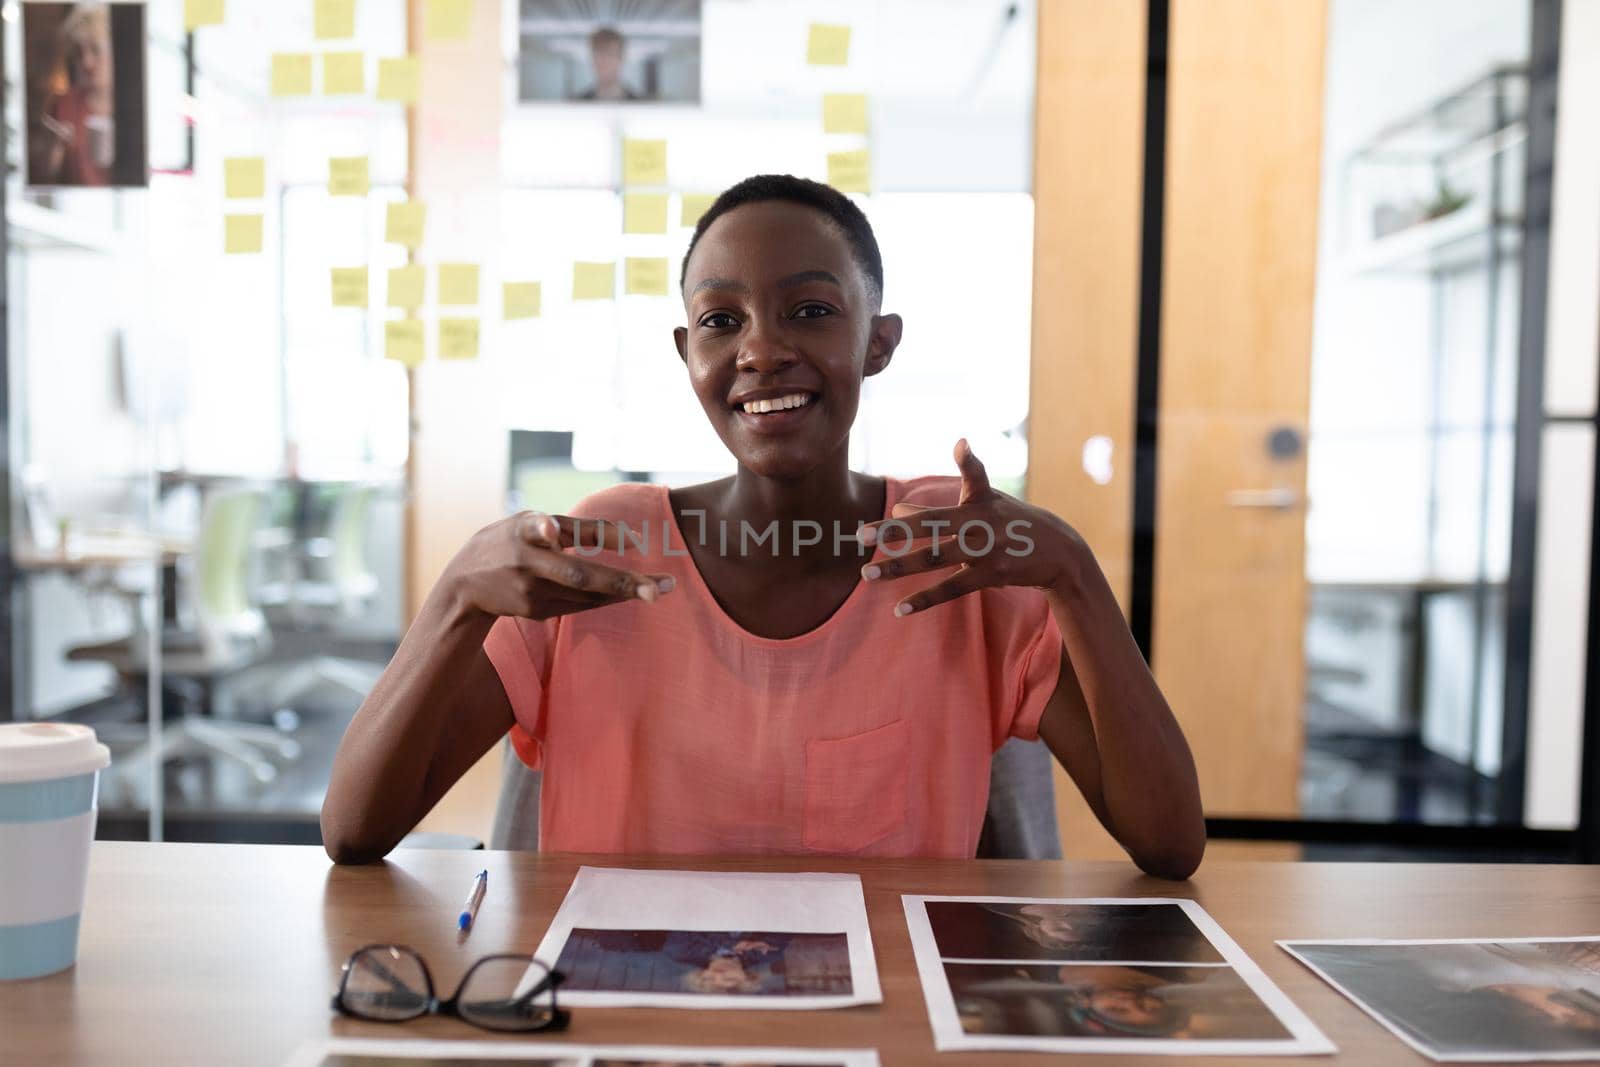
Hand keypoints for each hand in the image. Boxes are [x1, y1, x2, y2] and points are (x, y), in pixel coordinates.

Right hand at [441, 511, 673, 621]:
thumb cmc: (511, 542)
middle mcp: (528, 561)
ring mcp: (531, 592)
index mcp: (526, 530)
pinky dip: (607, 597)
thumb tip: (630, 539)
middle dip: (620, 582)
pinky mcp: (536, 611)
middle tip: (658, 588)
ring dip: (625, 591)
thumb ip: (578, 528)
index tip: (612, 538)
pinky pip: (581, 604)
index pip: (562, 530)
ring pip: (587, 594)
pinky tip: (631, 592)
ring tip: (661, 587)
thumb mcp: (532, 522)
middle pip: (580, 574)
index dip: (587, 534)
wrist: (464, 585)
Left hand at [859, 439, 1086, 615]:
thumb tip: (897, 508)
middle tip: (859, 535)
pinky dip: (925, 599)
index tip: (911, 484)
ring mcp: (986, 550)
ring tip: (868, 575)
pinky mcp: (991, 575)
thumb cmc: (1014, 521)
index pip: (957, 486)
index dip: (944, 478)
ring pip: (935, 559)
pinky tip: (899, 608)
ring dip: (899, 567)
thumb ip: (941, 504)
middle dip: (894, 530)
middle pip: (930, 525)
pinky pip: (952, 589)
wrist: (1061, 551)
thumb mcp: (987, 502)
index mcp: (978, 502)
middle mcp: (980, 523)